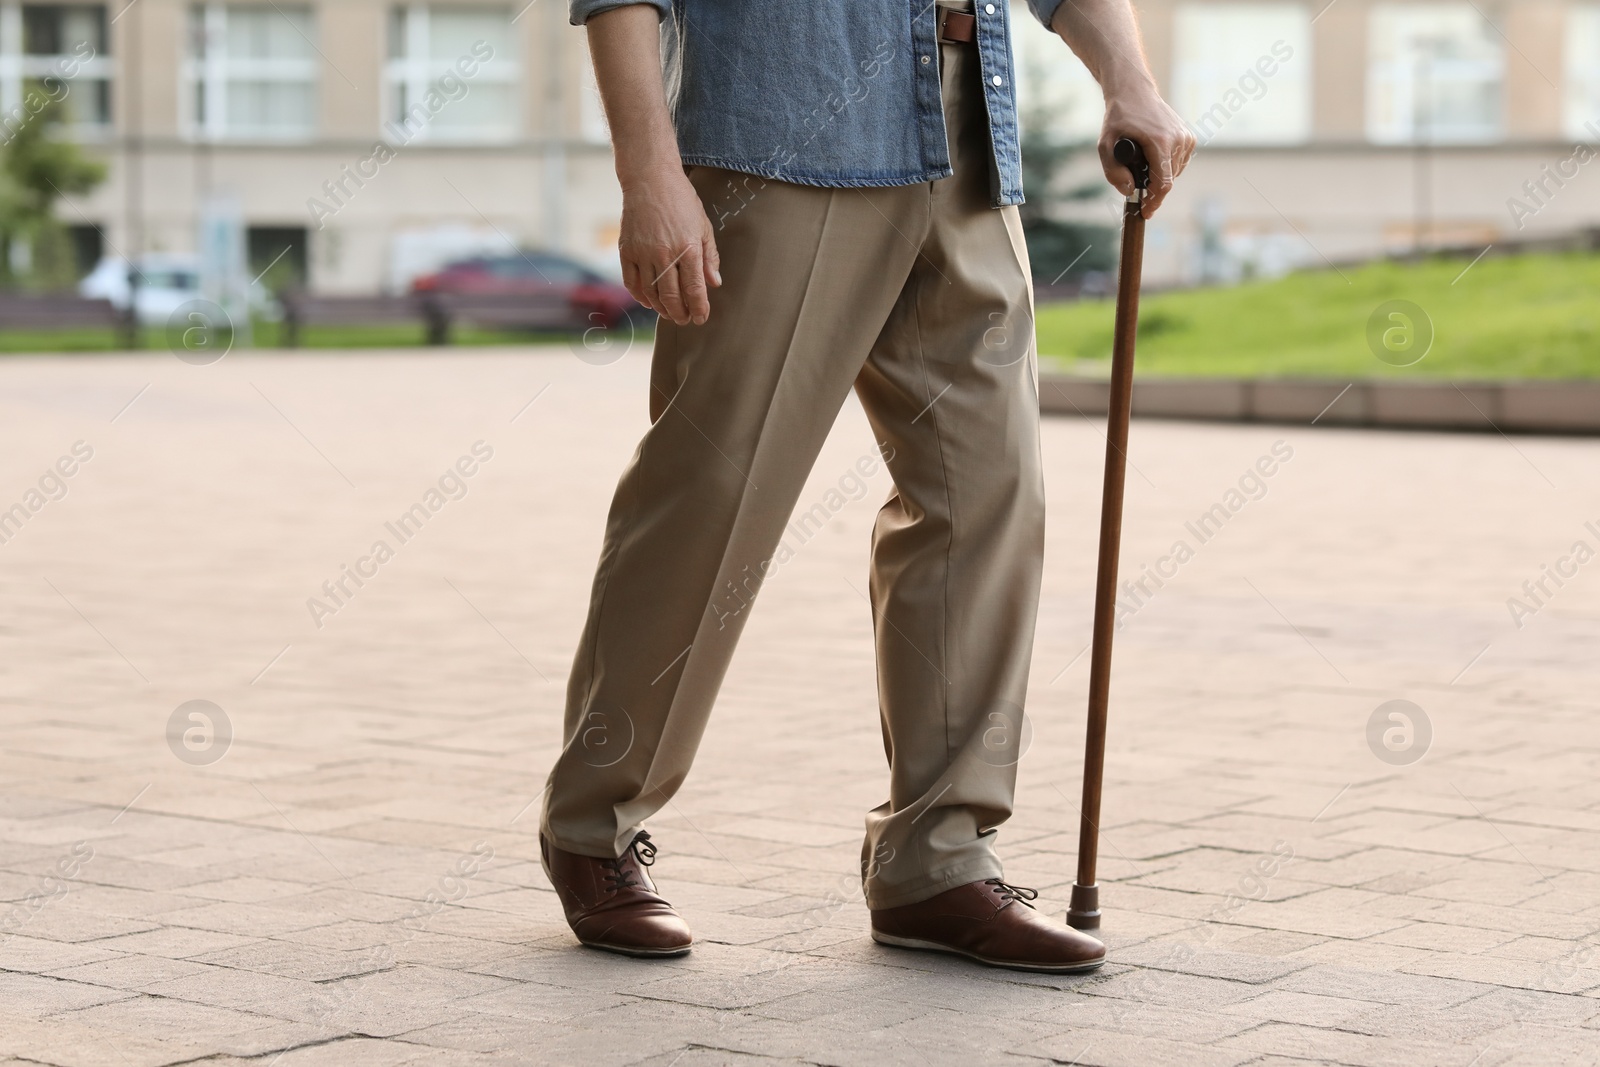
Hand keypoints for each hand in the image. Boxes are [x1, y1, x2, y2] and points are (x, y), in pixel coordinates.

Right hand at [618, 165, 720, 325]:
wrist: (650, 180)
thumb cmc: (682, 201)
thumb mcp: (704, 226)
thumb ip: (709, 257)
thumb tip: (714, 283)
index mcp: (688, 248)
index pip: (694, 290)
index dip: (699, 308)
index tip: (701, 318)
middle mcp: (665, 254)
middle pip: (672, 297)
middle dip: (680, 314)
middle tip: (685, 320)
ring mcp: (643, 253)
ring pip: (651, 294)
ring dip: (661, 309)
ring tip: (670, 313)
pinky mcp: (626, 250)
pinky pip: (632, 283)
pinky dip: (640, 297)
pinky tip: (650, 302)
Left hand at [1098, 87, 1194, 218]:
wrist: (1134, 92)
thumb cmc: (1118, 117)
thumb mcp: (1104, 144)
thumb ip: (1113, 171)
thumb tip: (1129, 191)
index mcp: (1160, 142)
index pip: (1163, 183)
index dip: (1154, 202)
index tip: (1145, 212)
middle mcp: (1178, 140)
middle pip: (1168, 181)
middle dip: (1151, 190)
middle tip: (1134, 188)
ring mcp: (1186, 138)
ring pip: (1174, 174)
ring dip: (1158, 178)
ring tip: (1141, 165)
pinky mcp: (1189, 138)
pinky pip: (1178, 164)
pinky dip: (1166, 168)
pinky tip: (1153, 159)